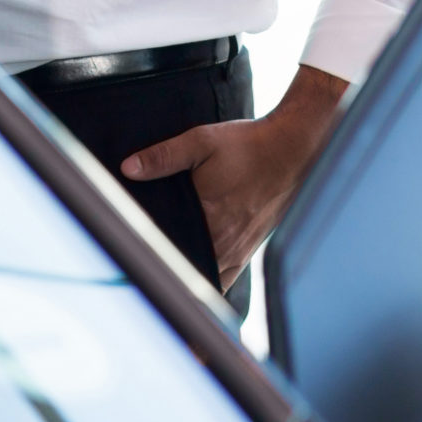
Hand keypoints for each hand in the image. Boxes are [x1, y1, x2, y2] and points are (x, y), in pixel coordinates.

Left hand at [121, 65, 347, 288]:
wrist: (293, 149)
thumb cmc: (249, 145)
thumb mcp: (202, 141)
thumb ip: (164, 156)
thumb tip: (129, 168)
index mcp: (208, 216)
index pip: (166, 246)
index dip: (146, 251)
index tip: (129, 249)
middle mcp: (223, 241)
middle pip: (183, 264)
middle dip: (163, 263)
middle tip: (140, 259)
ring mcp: (238, 251)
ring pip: (203, 277)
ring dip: (185, 272)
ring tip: (165, 265)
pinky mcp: (249, 252)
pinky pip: (224, 280)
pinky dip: (208, 278)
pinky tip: (194, 271)